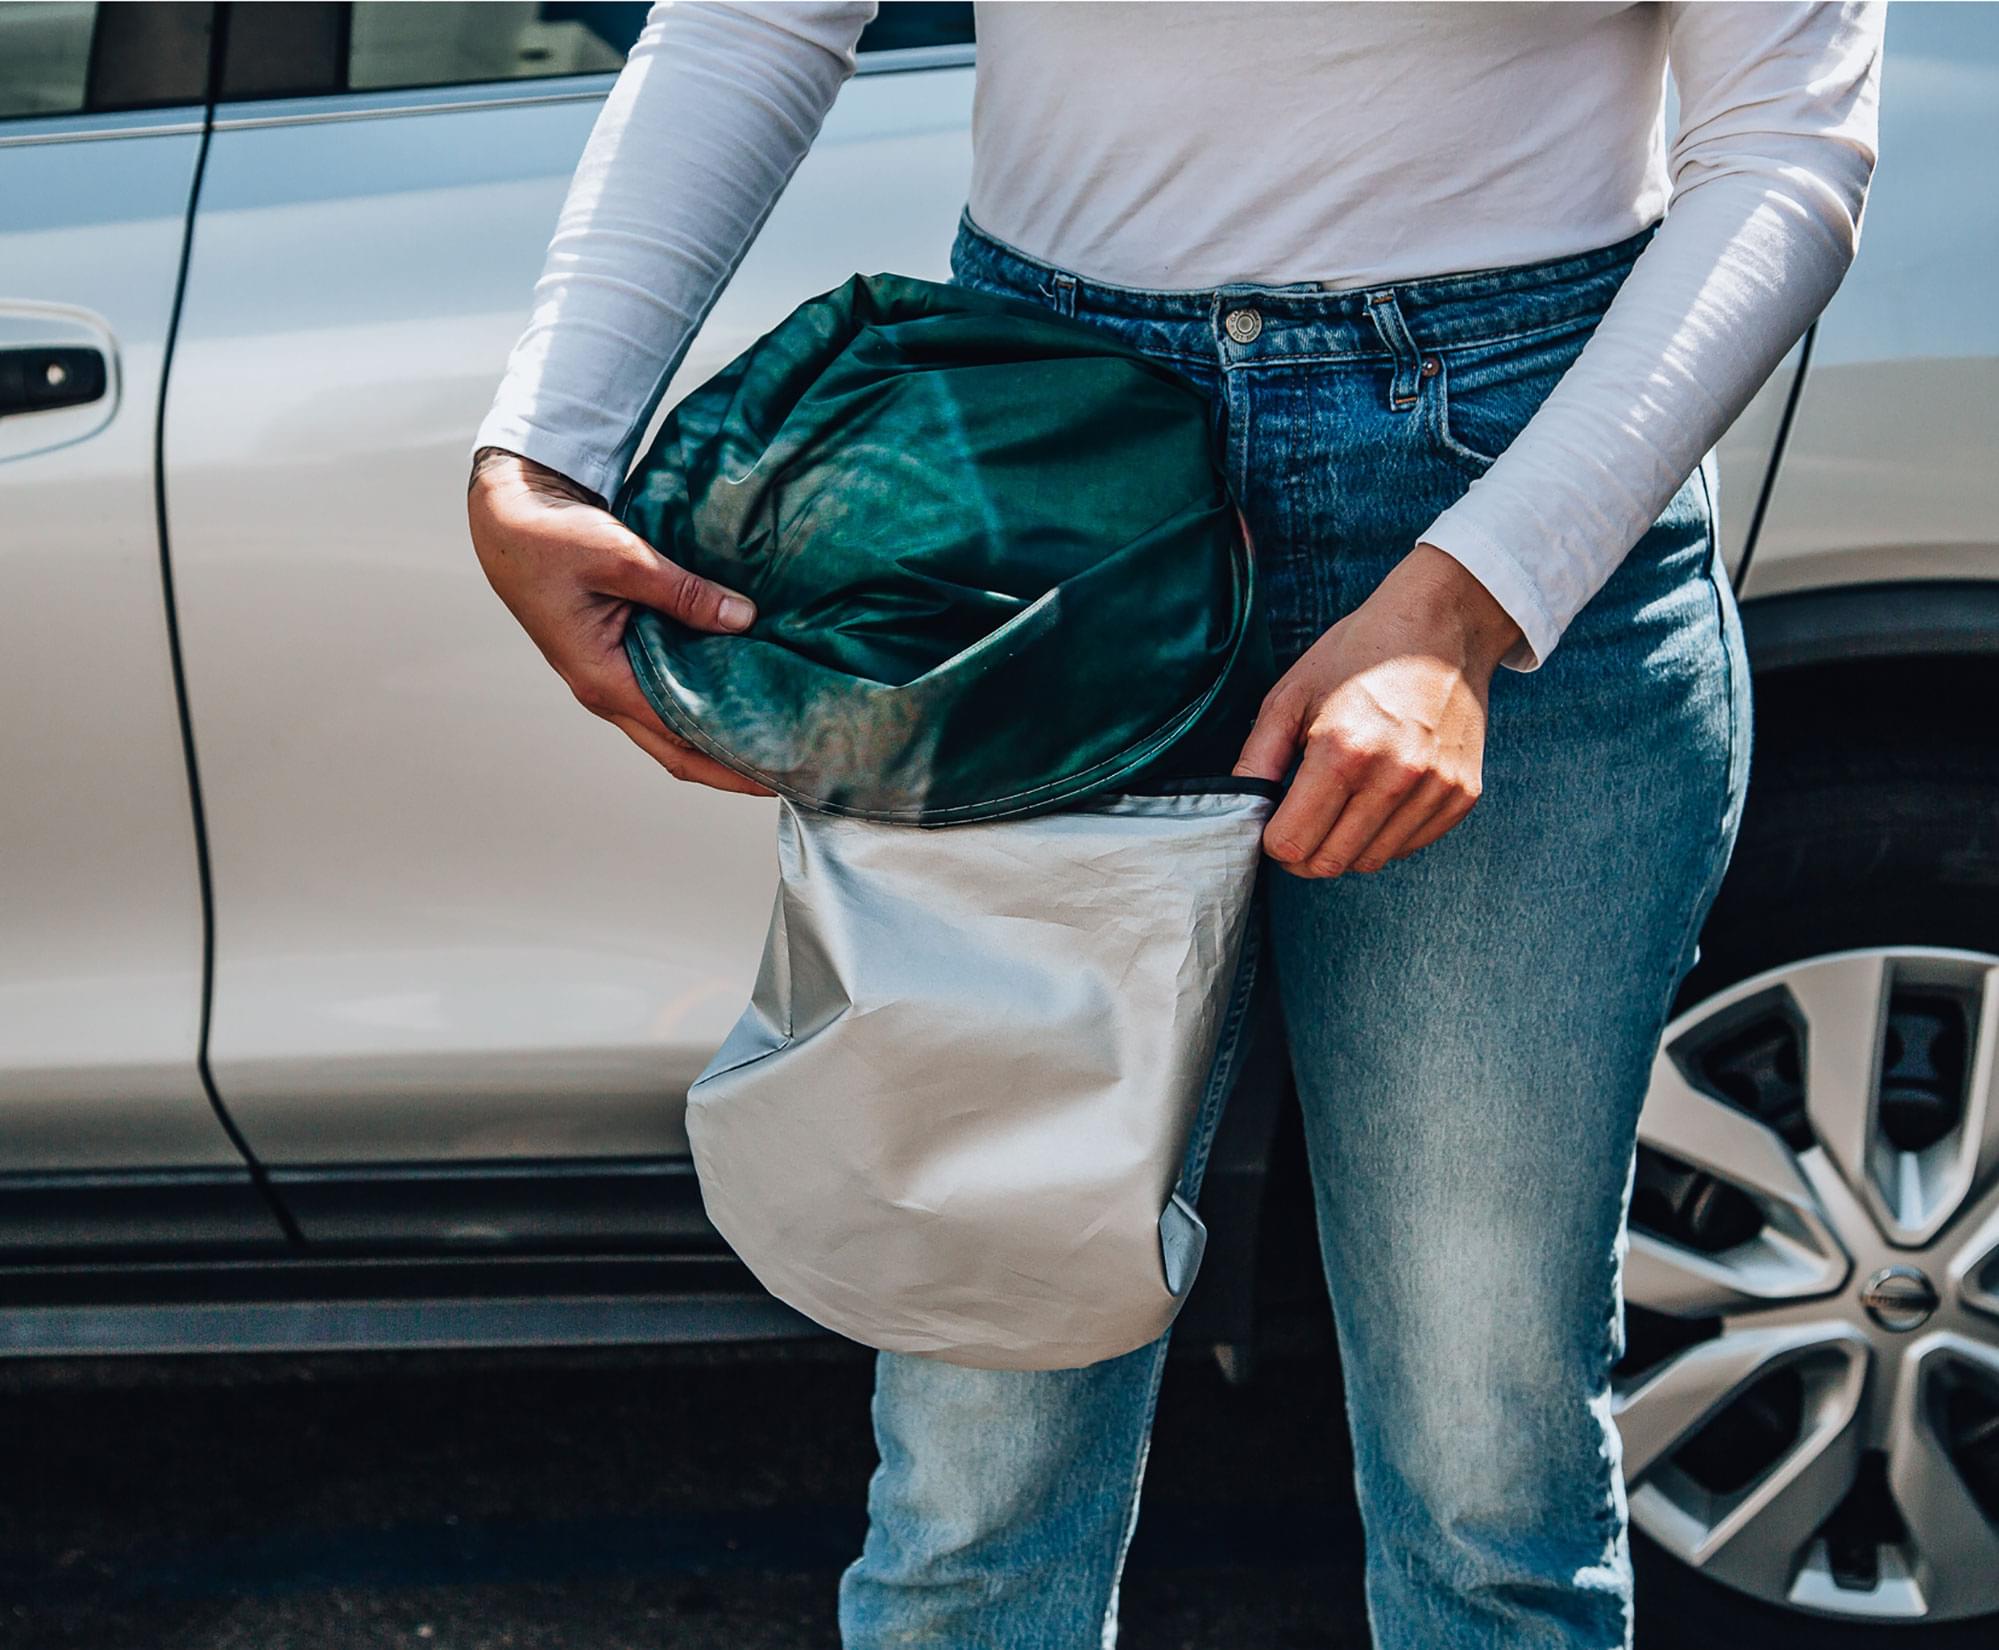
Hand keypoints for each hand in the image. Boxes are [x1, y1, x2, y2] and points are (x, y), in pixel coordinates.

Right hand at [467, 447, 772, 794]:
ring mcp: (611, 677)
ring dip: (720, 736)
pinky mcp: (620, 656)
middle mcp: (607, 690)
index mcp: (603, 679)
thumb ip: (683, 592)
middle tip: (792, 768)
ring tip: (776, 736)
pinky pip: (669, 692)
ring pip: (674, 726)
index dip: (732, 764)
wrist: (509, 520)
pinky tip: (744, 691)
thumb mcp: (620, 557)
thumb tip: (744, 618)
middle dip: (733, 767)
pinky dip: (705, 699)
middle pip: (680, 751)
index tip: (780, 771)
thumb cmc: (551, 540)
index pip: (681, 742)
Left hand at [1233, 544, 1520, 877]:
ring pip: (1371, 861)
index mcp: (1342, 751)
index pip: (1292, 843)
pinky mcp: (1462, 794)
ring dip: (1344, 846)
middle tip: (1299, 823)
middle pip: (1330, 862)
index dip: (1273, 840)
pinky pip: (1409, 845)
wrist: (1443, 625)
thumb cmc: (1358, 656)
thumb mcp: (1290, 695)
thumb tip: (1238, 811)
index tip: (1274, 822)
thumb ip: (1257, 759)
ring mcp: (1434, 789)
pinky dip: (1385, 836)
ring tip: (1339, 806)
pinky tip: (1376, 798)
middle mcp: (1394, 777)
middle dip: (1304, 853)